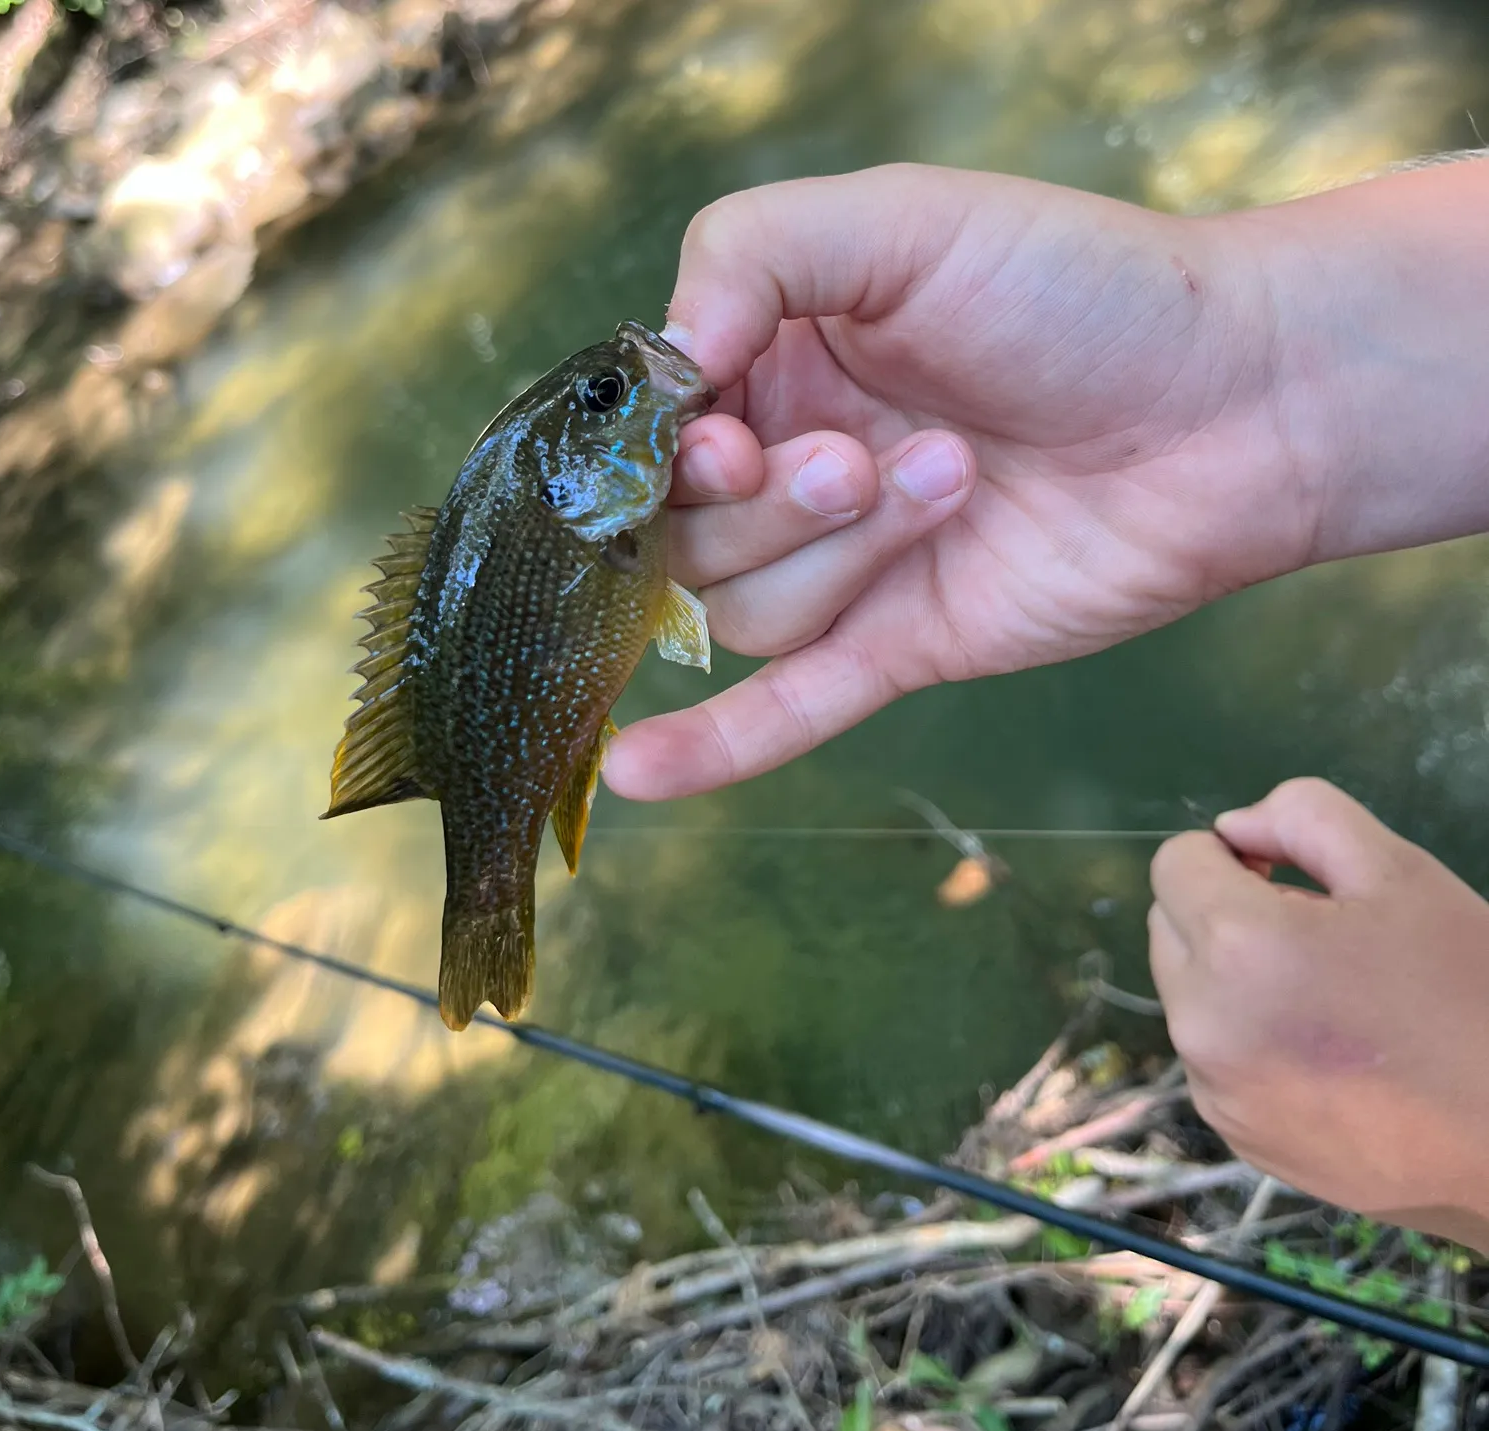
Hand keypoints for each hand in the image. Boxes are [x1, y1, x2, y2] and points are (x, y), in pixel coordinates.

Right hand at [604, 164, 1308, 798]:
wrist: (1234, 404)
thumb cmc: (1081, 291)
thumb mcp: (903, 220)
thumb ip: (752, 253)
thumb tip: (663, 361)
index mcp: (779, 360)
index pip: (658, 433)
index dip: (672, 452)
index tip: (730, 439)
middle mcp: (797, 468)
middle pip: (692, 534)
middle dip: (773, 506)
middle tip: (862, 458)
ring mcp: (850, 568)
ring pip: (749, 612)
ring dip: (835, 557)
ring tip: (954, 482)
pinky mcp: (904, 646)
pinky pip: (791, 706)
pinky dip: (715, 745)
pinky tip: (634, 773)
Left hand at [1150, 777, 1488, 1250]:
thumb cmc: (1470, 997)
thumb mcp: (1403, 875)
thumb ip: (1304, 819)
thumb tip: (1233, 827)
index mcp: (1236, 946)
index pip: (1174, 863)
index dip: (1229, 858)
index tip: (1284, 880)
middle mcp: (1201, 1020)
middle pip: (1169, 927)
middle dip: (1225, 916)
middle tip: (1320, 942)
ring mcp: (1212, 1086)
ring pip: (1188, 994)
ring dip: (1233, 981)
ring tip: (1331, 1004)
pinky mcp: (1232, 1133)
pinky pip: (1211, 1059)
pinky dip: (1248, 1043)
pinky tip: (1328, 1061)